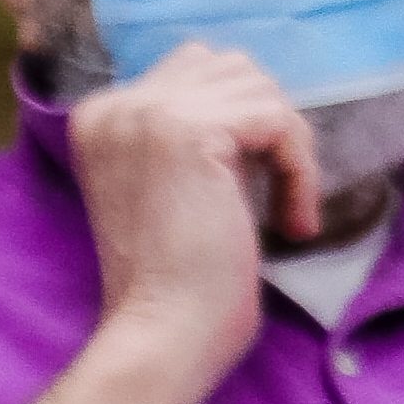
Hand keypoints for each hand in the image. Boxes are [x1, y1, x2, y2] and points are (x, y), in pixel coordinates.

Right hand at [67, 43, 317, 400]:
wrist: (162, 335)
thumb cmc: (179, 287)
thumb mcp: (181, 191)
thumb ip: (201, 142)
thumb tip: (262, 109)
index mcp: (102, 118)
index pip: (194, 75)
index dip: (244, 127)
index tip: (259, 194)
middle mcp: (115, 105)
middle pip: (227, 68)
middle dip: (268, 126)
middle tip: (279, 196)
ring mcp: (146, 112)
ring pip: (257, 86)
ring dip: (289, 148)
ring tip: (286, 213)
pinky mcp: (187, 132)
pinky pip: (277, 120)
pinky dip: (300, 168)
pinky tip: (294, 223)